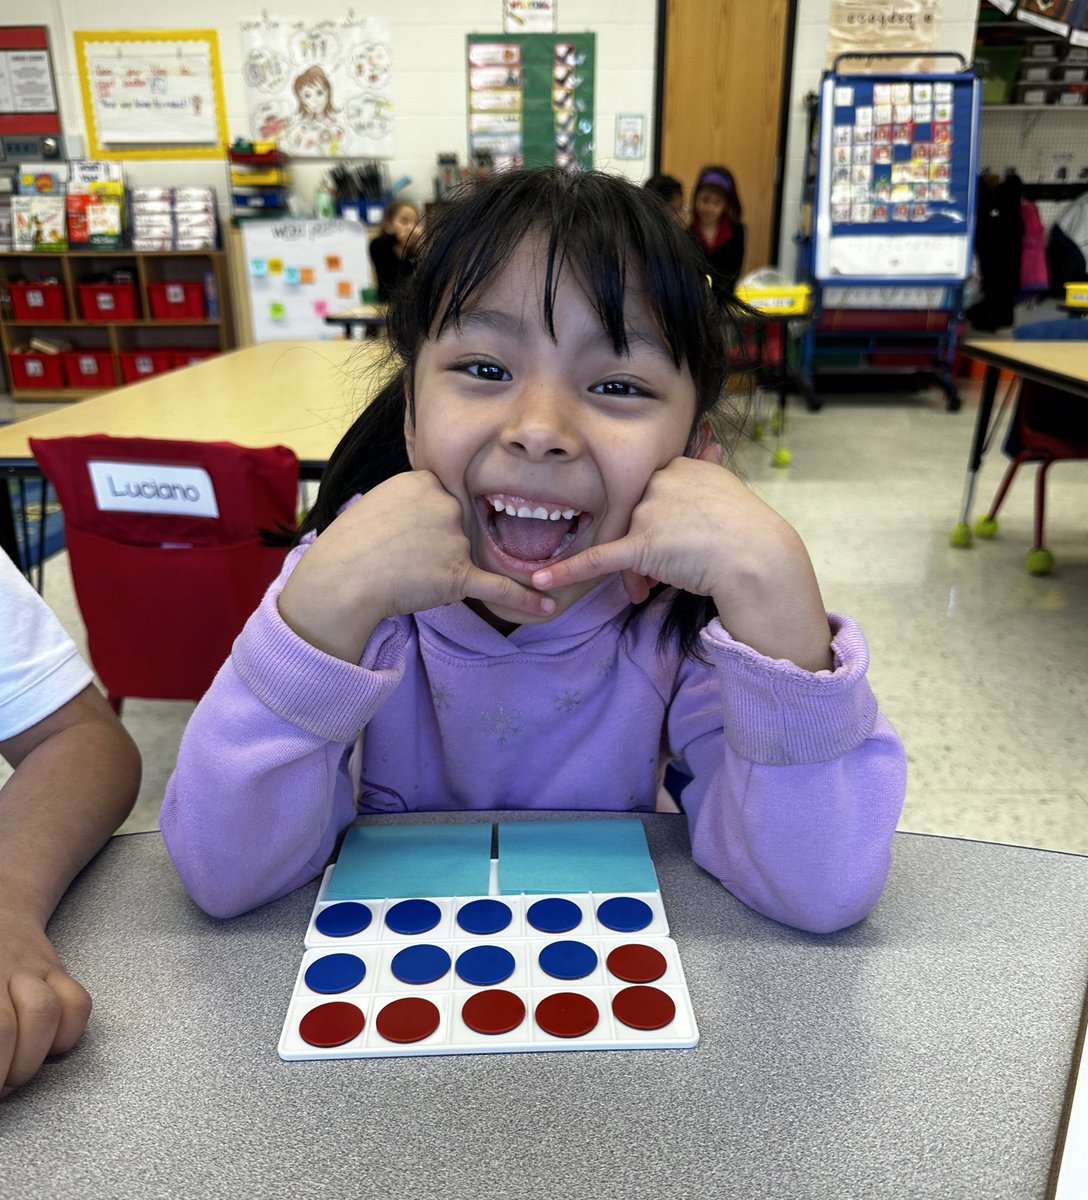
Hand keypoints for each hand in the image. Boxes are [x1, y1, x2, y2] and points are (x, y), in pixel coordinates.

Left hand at [0, 915, 90, 1097]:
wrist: (1, 905)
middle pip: (3, 1029)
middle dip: (0, 1073)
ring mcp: (33, 969)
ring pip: (44, 1013)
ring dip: (29, 1059)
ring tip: (13, 1077)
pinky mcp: (60, 972)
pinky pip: (78, 1005)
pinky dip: (66, 1036)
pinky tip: (45, 1049)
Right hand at [279, 470, 554, 660]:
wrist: (339, 581)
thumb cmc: (351, 547)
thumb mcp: (379, 502)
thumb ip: (414, 501)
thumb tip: (441, 513)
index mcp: (424, 480)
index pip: (443, 501)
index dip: (424, 523)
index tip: (402, 535)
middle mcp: (444, 503)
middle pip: (457, 527)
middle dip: (433, 548)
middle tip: (399, 557)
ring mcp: (454, 538)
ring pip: (463, 557)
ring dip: (440, 571)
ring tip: (403, 574)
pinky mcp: (458, 574)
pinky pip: (499, 587)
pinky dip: (525, 598)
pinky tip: (548, 606)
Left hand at [531, 456, 832, 671]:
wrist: (761, 558)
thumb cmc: (748, 533)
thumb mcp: (726, 491)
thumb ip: (706, 472)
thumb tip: (711, 445)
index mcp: (678, 467)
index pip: (651, 497)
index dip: (660, 525)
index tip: (677, 543)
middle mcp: (660, 483)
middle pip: (636, 521)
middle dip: (647, 550)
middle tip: (670, 570)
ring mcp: (649, 512)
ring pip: (626, 545)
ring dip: (639, 571)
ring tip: (653, 588)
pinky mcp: (642, 545)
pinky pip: (599, 559)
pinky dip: (569, 571)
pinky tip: (541, 581)